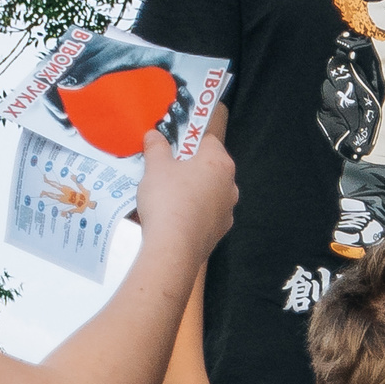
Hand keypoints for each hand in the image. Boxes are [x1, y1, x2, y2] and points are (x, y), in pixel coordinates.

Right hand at [131, 111, 236, 266]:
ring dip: (193, 192)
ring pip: (208, 193)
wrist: (174, 248)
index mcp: (219, 163)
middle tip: (166, 172)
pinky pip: (205, 216)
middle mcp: (230, 186)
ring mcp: (227, 211)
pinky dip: (193, 214)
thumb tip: (154, 135)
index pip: (207, 140)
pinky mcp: (219, 232)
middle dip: (190, 168)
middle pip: (209, 168)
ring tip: (167, 199)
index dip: (188, 140)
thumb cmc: (168, 200)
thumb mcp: (155, 167)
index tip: (171, 147)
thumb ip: (156, 148)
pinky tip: (174, 219)